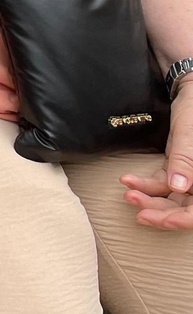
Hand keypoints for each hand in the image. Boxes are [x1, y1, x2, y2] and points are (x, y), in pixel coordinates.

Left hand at [121, 93, 192, 228]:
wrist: (189, 93)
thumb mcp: (190, 136)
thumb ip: (186, 161)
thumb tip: (179, 188)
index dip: (181, 220)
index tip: (158, 220)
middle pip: (185, 209)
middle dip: (160, 213)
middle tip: (137, 211)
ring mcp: (190, 176)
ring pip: (171, 198)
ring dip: (149, 198)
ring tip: (127, 193)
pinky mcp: (177, 168)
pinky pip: (162, 183)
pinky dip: (145, 184)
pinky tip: (127, 180)